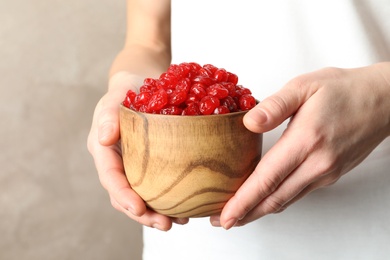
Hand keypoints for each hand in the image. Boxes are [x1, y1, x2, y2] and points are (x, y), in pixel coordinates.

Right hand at [87, 72, 188, 230]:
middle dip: (143, 214)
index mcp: (104, 150)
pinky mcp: (149, 165)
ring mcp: (132, 166)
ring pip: (141, 196)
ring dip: (157, 212)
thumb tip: (104, 139)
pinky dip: (169, 198)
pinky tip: (186, 205)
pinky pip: (156, 186)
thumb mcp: (116, 96)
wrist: (141, 84)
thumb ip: (109, 115)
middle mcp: (117, 163)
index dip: (123, 196)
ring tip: (179, 221)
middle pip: (125, 196)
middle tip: (165, 225)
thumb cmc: (127, 89)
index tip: (139, 209)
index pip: (110, 178)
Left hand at [210, 63, 389, 228]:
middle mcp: (318, 163)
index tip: (226, 215)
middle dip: (246, 213)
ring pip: (286, 200)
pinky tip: (264, 197)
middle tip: (223, 221)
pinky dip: (277, 200)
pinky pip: (298, 193)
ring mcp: (326, 172)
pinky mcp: (330, 174)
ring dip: (260, 210)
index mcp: (306, 140)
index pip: (267, 178)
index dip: (244, 200)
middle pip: (275, 199)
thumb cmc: (344, 90)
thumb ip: (274, 105)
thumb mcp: (305, 86)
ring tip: (238, 214)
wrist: (383, 101)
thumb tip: (249, 122)